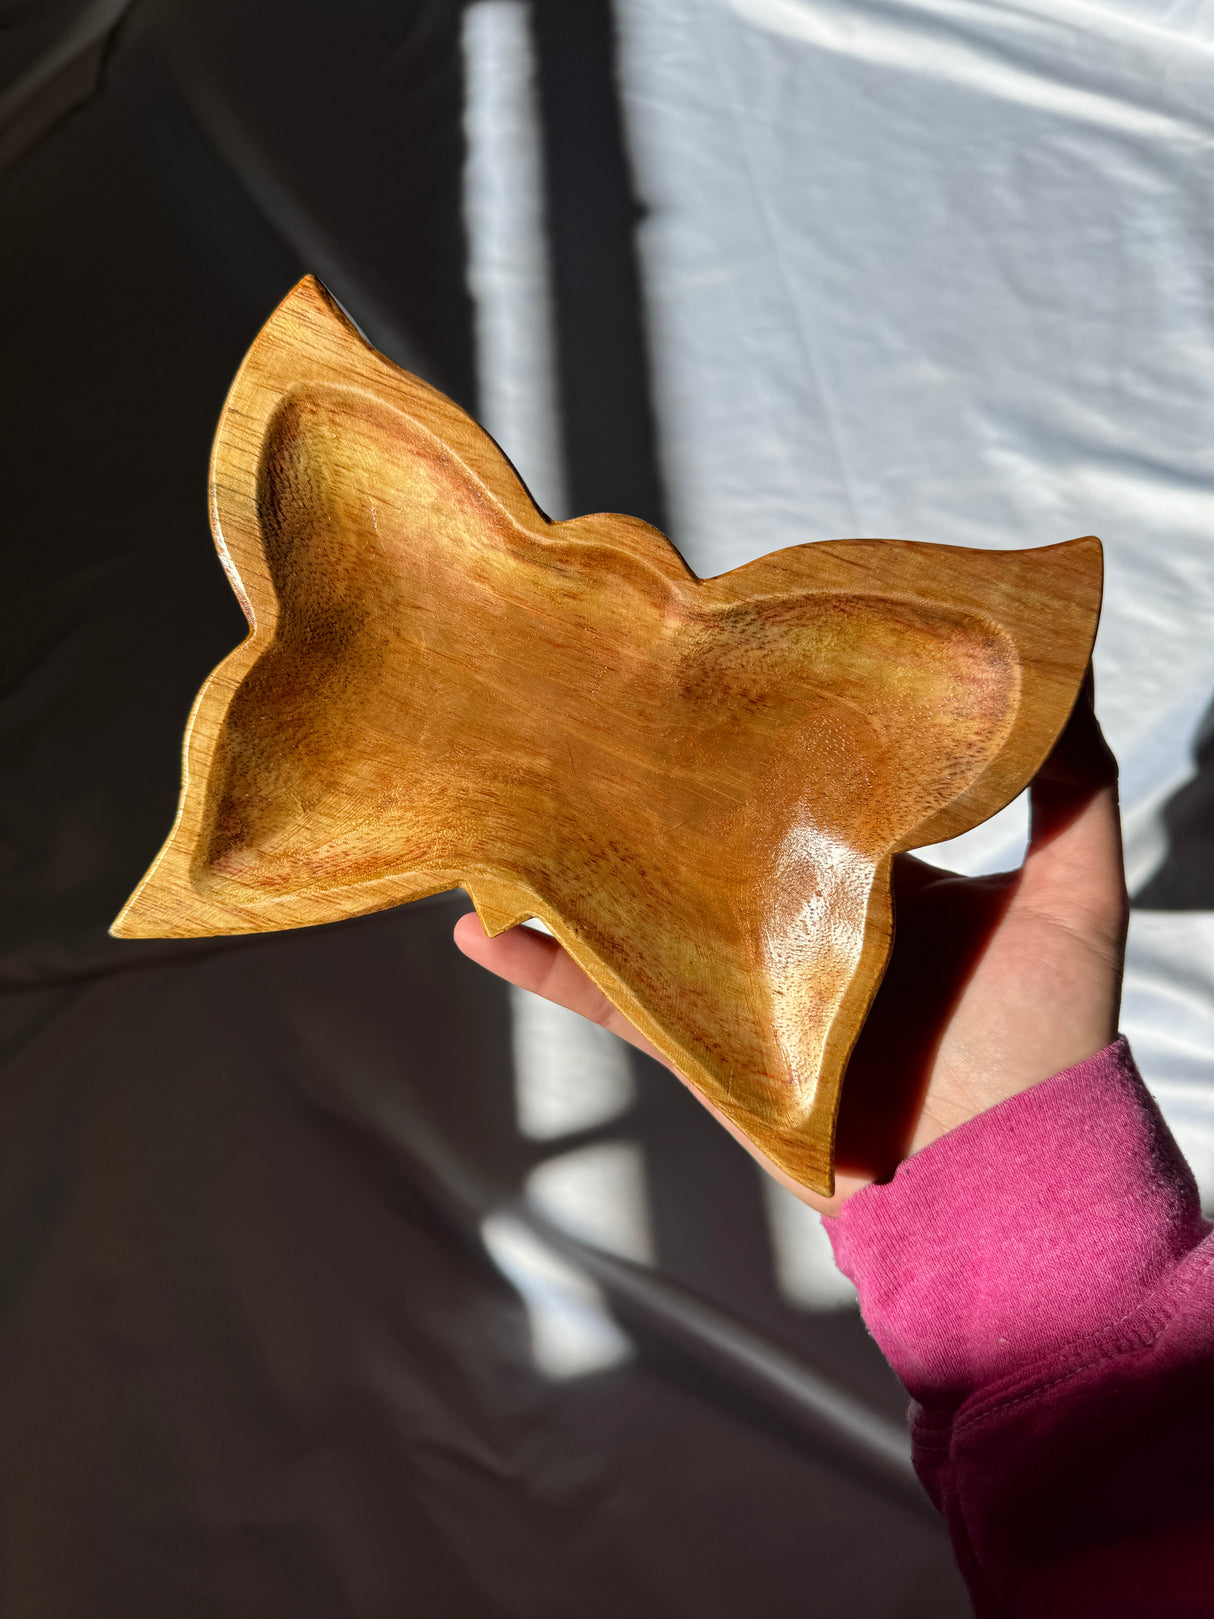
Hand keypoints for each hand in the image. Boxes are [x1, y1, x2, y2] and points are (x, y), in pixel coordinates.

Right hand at [454, 681, 1127, 1215]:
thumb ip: (1070, 785)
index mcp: (860, 875)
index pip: (786, 784)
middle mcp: (786, 918)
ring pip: (631, 909)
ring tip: (499, 802)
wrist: (1008, 1169)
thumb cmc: (1048, 1036)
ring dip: (563, 866)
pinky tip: (479, 928)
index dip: (742, 728)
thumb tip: (1067, 661)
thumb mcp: (1073, 891)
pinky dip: (545, 967)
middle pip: (692, 839)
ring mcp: (737, 979)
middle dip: (634, 785)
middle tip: (572, 712)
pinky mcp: (704, 1041)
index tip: (697, 659)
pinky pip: (612, 1000)